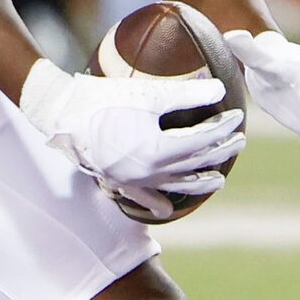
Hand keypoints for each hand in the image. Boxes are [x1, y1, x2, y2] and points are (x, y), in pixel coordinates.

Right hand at [19, 59, 246, 221]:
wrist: (60, 113)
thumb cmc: (104, 98)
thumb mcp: (148, 92)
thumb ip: (187, 93)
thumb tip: (221, 90)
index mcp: (158, 150)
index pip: (202, 142)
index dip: (223, 130)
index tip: (238, 118)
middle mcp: (148, 172)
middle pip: (195, 165)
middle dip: (220, 153)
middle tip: (239, 143)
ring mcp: (132, 181)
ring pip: (176, 187)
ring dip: (199, 184)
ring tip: (217, 180)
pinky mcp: (118, 182)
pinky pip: (142, 200)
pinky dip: (157, 205)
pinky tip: (168, 209)